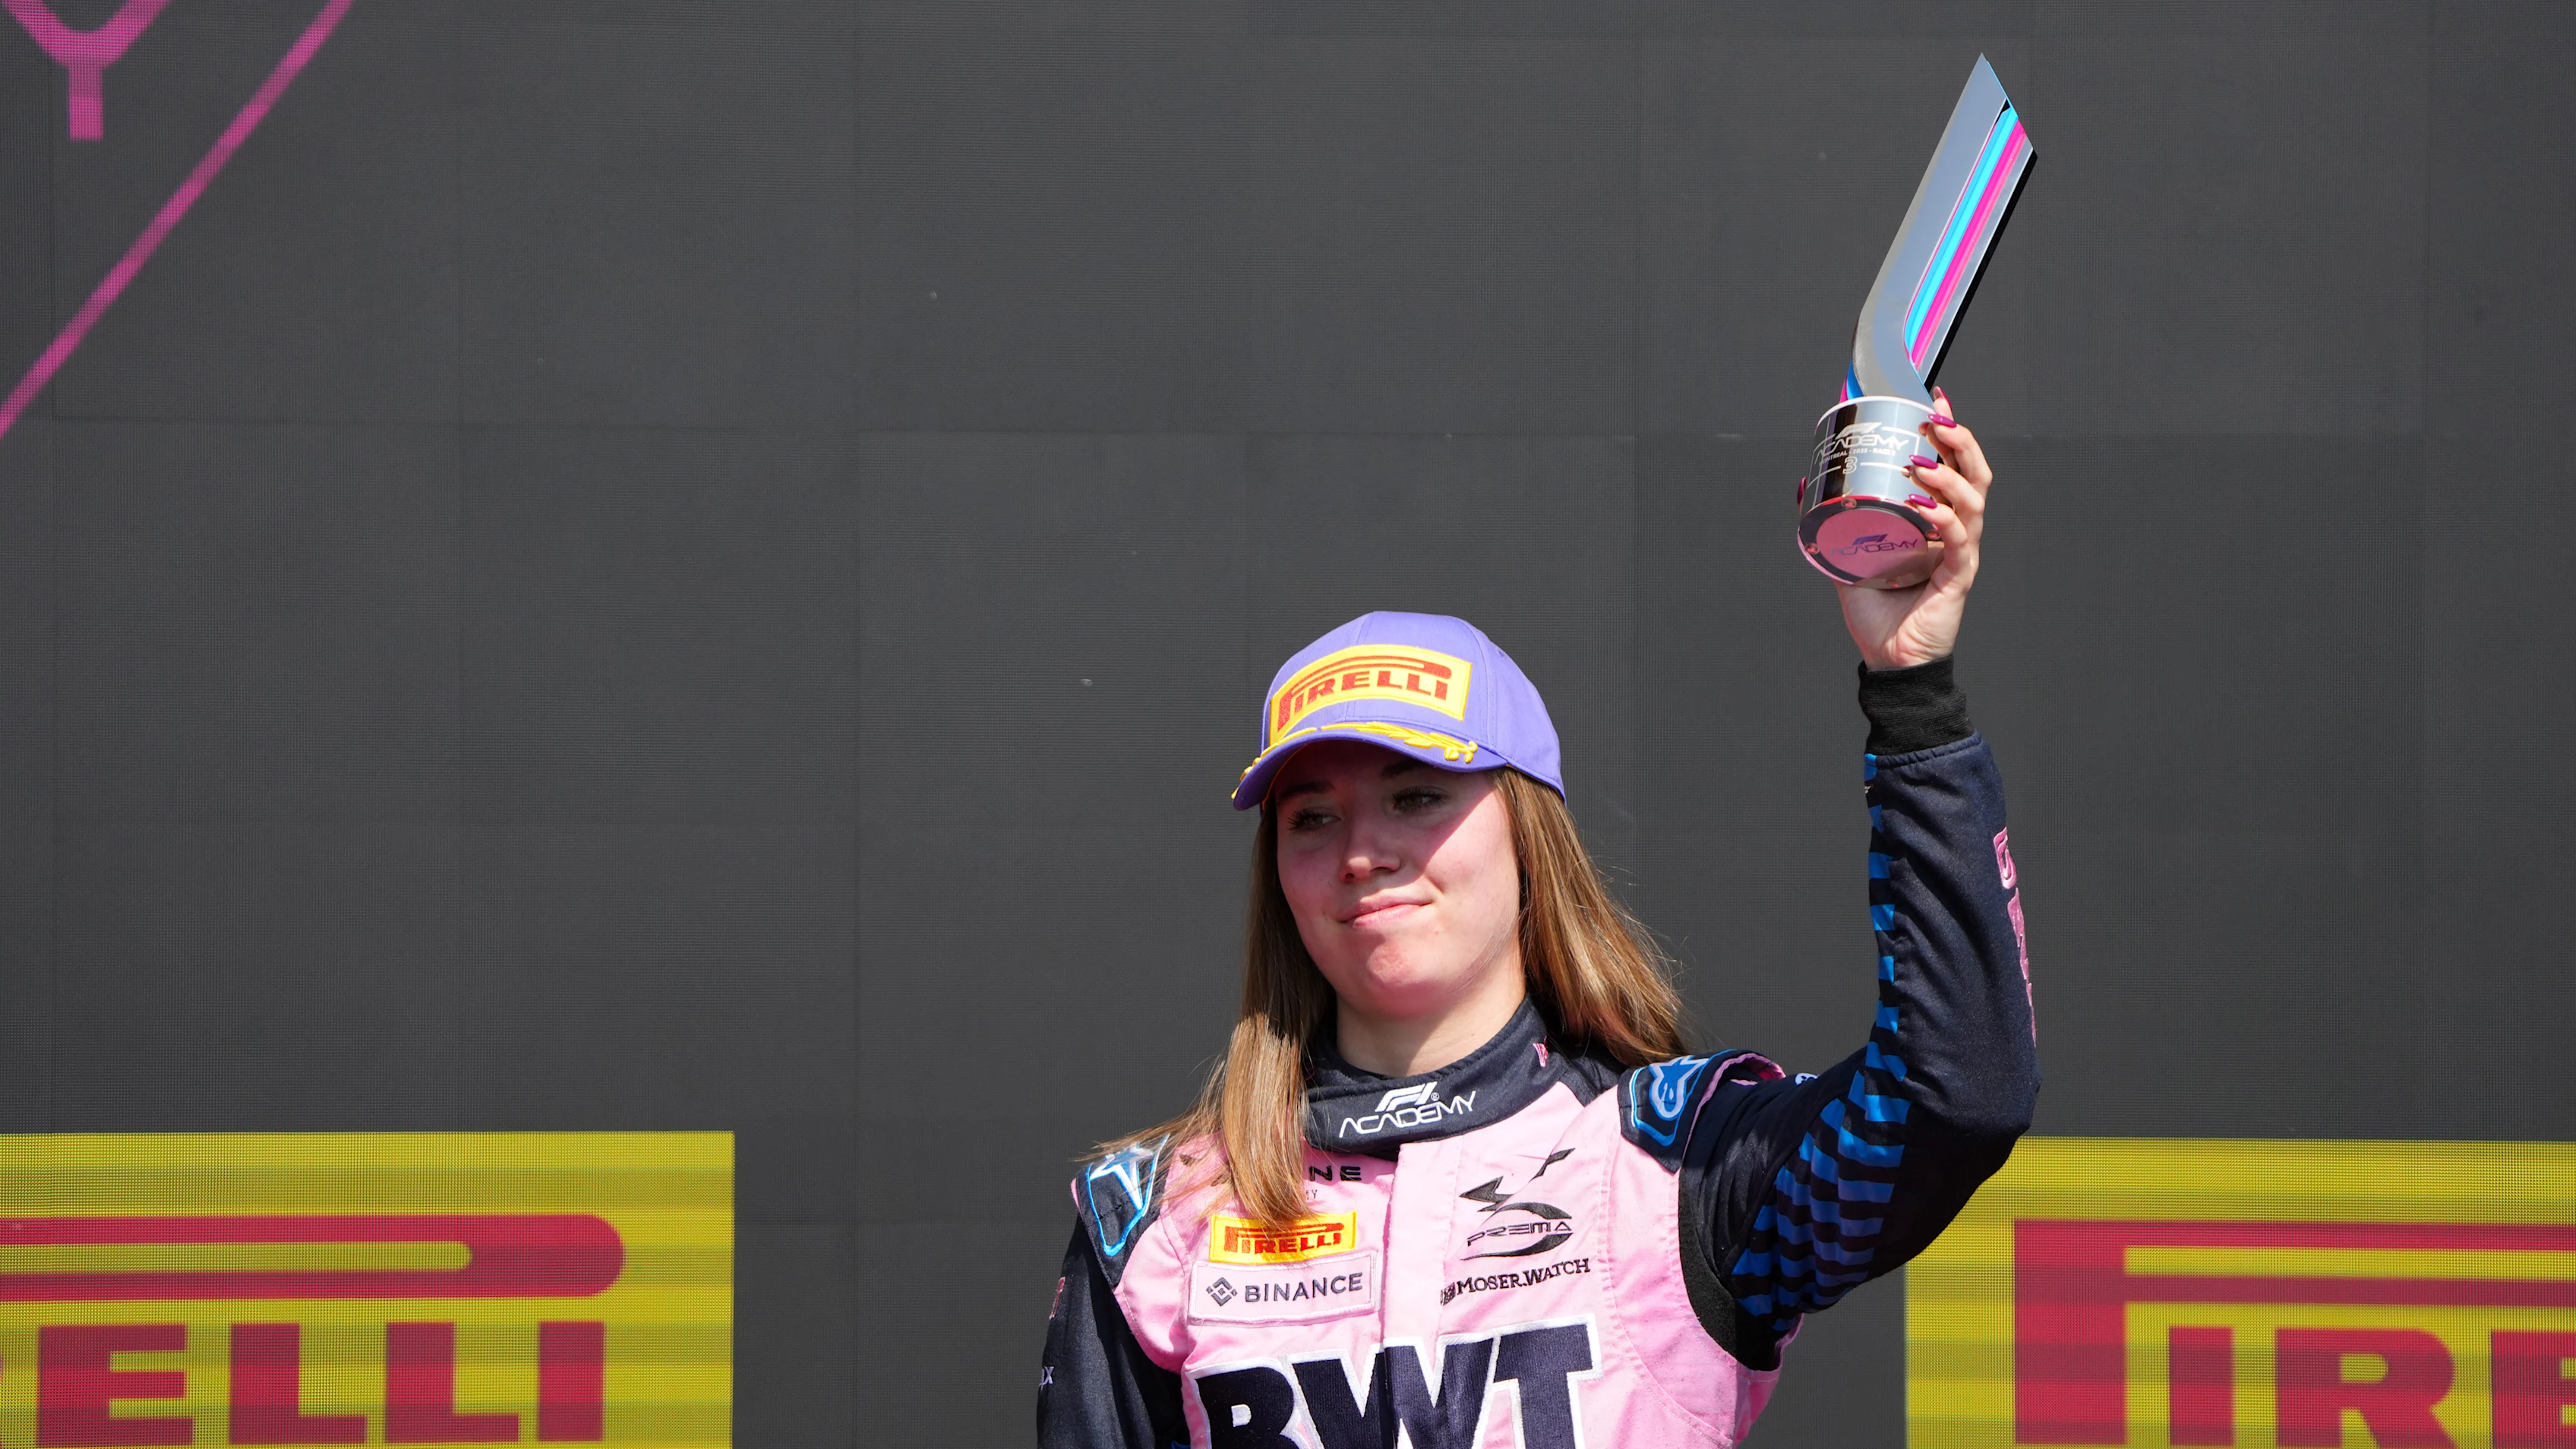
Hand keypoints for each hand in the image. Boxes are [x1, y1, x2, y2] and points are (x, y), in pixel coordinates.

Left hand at [1837, 386, 1993, 669]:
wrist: (1889, 662)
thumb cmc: (1878, 613)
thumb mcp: (1849, 555)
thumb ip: (1833, 523)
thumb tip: (1804, 485)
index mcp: (1938, 522)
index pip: (1953, 466)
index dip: (1950, 431)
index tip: (1933, 398)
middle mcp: (1956, 532)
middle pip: (1974, 473)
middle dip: (1958, 439)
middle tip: (1934, 416)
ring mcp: (1960, 553)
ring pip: (1972, 500)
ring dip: (1948, 474)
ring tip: (1921, 460)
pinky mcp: (1957, 578)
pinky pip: (1958, 541)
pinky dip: (1944, 519)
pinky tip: (1926, 507)